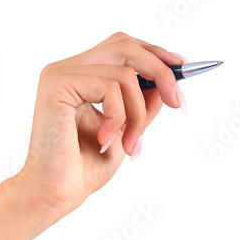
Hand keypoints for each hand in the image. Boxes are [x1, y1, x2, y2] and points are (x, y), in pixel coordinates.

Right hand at [14, 32, 185, 222]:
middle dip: (161, 73)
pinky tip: (105, 140)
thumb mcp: (126, 130)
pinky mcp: (57, 85)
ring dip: (138, 114)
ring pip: (125, 73)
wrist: (56, 193)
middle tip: (178, 104)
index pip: (122, 47)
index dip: (156, 54)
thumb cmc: (83, 169)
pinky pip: (110, 87)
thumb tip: (167, 81)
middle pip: (126, 46)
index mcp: (79, 75)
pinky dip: (118, 117)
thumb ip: (142, 103)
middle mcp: (67, 69)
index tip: (184, 69)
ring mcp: (59, 74)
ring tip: (129, 144)